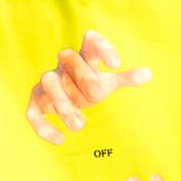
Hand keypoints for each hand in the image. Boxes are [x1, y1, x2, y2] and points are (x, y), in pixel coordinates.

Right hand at [25, 29, 152, 143]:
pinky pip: (32, 112)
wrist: (65, 98)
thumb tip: (148, 73)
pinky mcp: (36, 102)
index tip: (116, 64)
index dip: (102, 48)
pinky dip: (43, 126)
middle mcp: (63, 66)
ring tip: (80, 126)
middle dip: (83, 76)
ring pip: (49, 82)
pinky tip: (60, 139)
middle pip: (68, 57)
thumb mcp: (109, 83)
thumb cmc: (89, 86)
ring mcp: (48, 82)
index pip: (91, 41)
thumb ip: (126, 78)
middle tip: (97, 96)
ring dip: (63, 103)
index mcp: (83, 57)